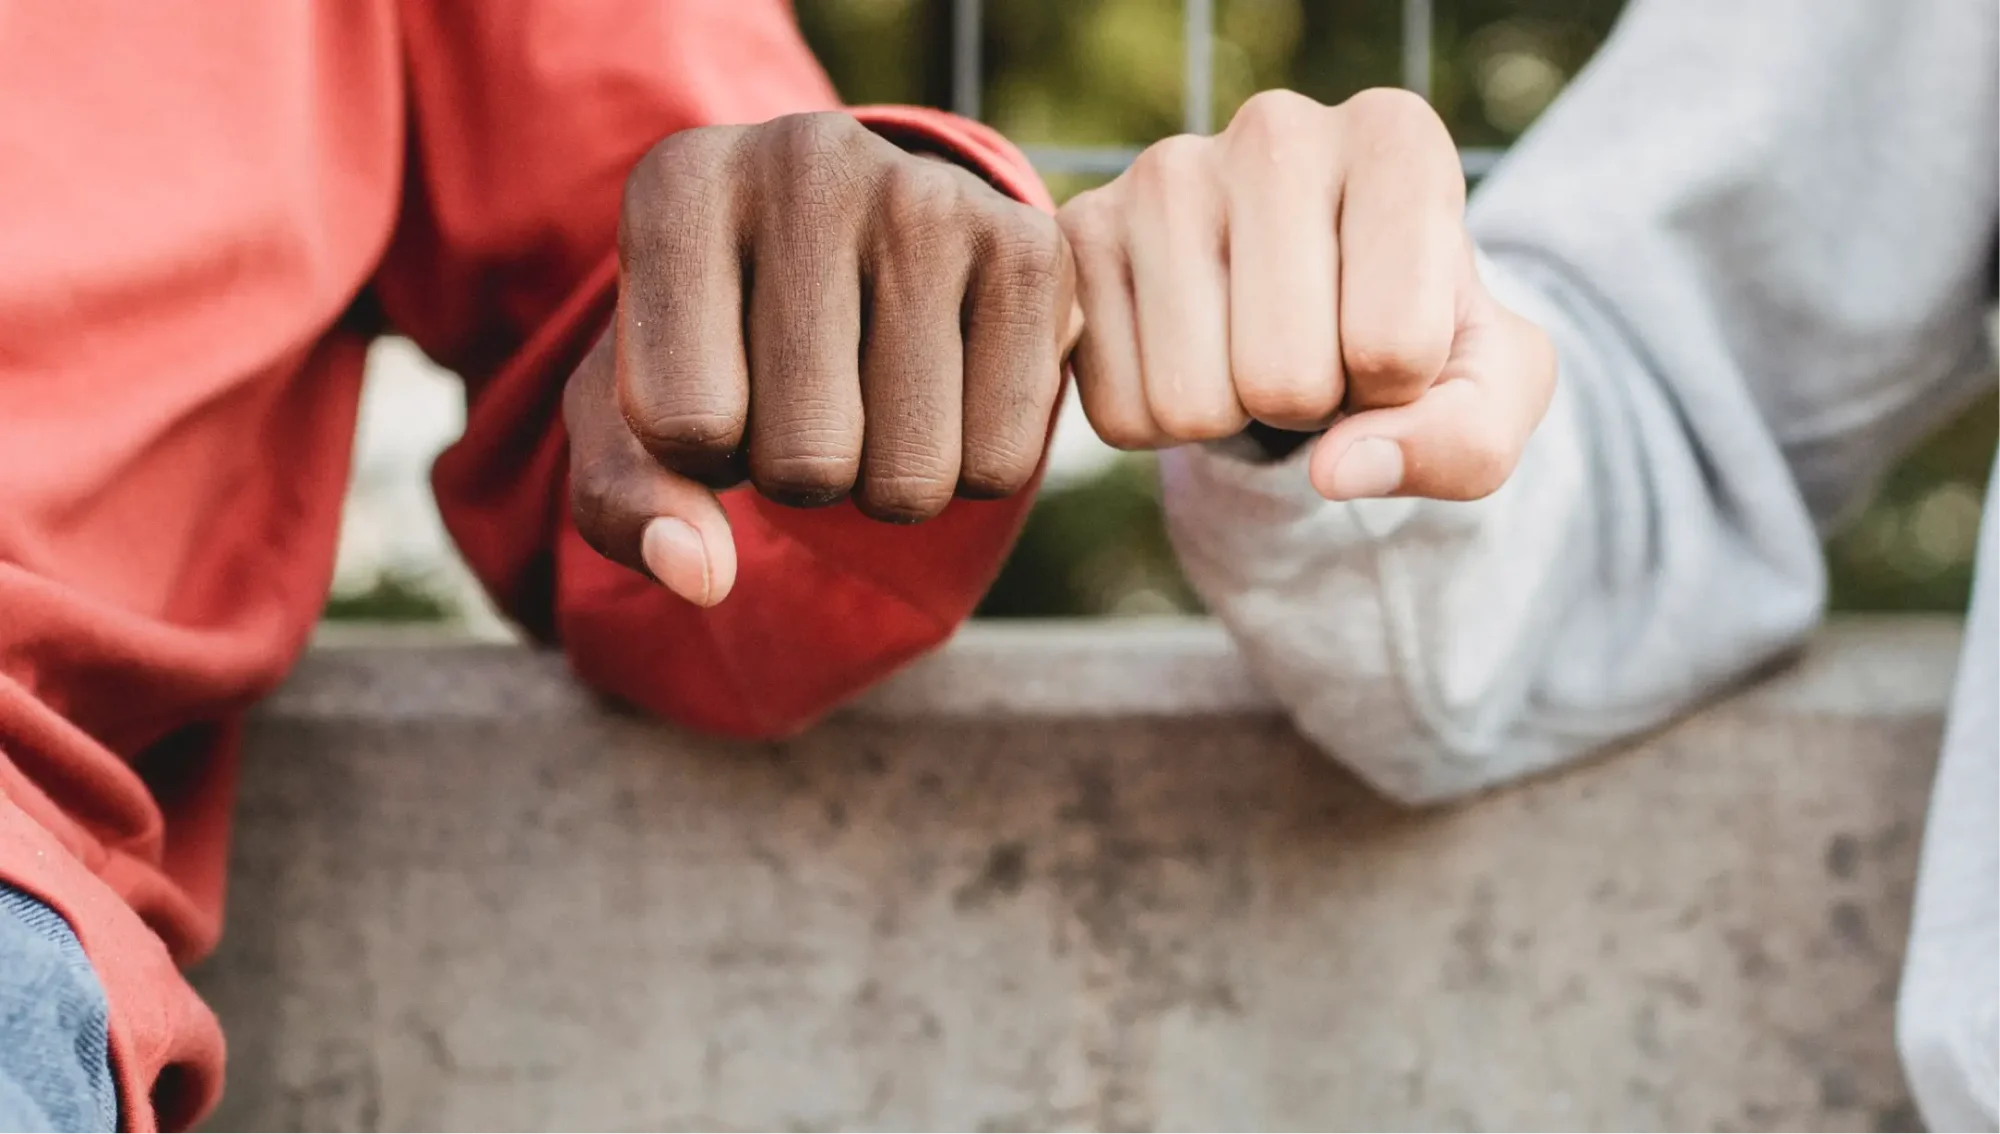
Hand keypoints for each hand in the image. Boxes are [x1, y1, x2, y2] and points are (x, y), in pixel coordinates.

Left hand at [566, 112, 1078, 605]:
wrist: (854, 246)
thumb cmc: (723, 344)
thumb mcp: (631, 420)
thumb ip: (626, 506)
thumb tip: (702, 578)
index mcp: (680, 187)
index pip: (684, 426)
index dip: (700, 452)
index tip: (717, 382)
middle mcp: (806, 160)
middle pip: (806, 462)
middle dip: (800, 475)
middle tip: (806, 395)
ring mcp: (932, 196)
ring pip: (909, 478)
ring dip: (885, 482)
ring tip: (871, 389)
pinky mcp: (1033, 247)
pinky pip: (1001, 466)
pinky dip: (968, 465)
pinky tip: (945, 383)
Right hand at [1057, 88, 1554, 500]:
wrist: (1316, 307)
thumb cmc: (1415, 337)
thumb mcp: (1488, 395)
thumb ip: (1461, 443)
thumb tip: (1335, 471)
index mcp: (1397, 140)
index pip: (1392, 348)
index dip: (1399, 392)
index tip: (1392, 342)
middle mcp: (1275, 131)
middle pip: (1284, 381)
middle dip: (1310, 410)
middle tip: (1316, 354)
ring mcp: (1162, 176)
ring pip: (1192, 404)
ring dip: (1232, 419)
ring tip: (1252, 350)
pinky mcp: (1078, 236)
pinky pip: (1116, 413)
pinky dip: (1158, 424)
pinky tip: (1188, 354)